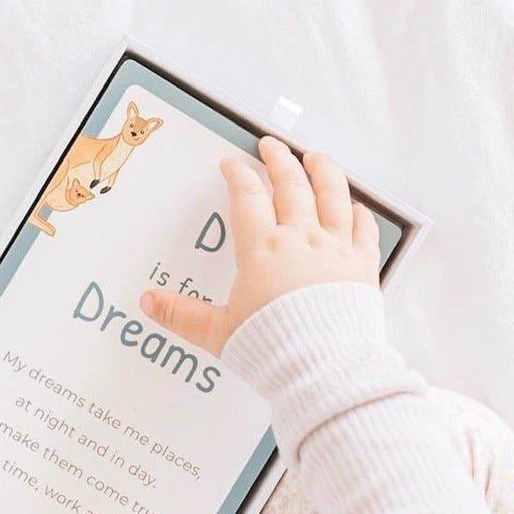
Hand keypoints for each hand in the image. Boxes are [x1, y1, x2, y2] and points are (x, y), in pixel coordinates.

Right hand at [140, 137, 379, 355]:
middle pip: (291, 185)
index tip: (232, 163)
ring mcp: (336, 249)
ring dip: (323, 171)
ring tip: (315, 157)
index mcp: (262, 249)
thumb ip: (182, 314)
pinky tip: (356, 206)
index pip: (247, 197)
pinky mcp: (363, 267)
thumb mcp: (217, 332)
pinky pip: (364, 229)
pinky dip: (359, 212)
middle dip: (279, 160)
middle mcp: (301, 239)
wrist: (325, 368)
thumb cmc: (272, 348)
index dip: (238, 174)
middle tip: (271, 145)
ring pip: (333, 195)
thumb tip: (149, 301)